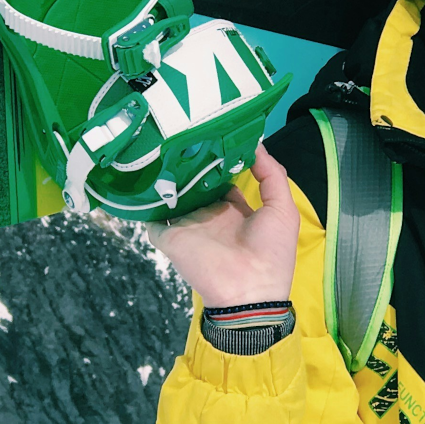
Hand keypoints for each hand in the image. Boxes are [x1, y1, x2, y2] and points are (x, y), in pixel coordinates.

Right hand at [144, 144, 299, 307]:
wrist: (249, 291)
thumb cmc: (271, 252)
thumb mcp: (282, 209)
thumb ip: (272, 175)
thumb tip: (256, 145)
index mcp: (234, 209)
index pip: (221, 178)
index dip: (218, 157)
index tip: (212, 132)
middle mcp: (209, 214)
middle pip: (194, 182)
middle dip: (189, 161)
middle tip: (183, 132)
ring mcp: (188, 224)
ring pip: (171, 194)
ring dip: (165, 175)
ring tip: (162, 144)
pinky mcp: (171, 236)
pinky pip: (152, 216)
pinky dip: (145, 201)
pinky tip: (142, 175)